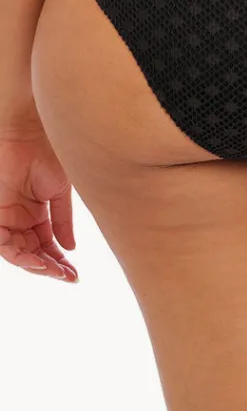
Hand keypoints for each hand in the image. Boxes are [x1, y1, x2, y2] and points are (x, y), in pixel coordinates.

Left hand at [0, 101, 77, 282]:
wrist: (32, 133)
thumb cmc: (49, 154)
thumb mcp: (61, 193)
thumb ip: (62, 222)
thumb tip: (69, 248)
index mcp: (38, 213)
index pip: (47, 245)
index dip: (60, 262)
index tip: (75, 275)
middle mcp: (22, 218)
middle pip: (33, 252)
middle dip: (50, 268)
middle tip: (67, 277)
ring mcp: (8, 217)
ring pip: (18, 252)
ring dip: (36, 265)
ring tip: (54, 272)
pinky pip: (4, 244)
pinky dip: (20, 256)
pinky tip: (39, 261)